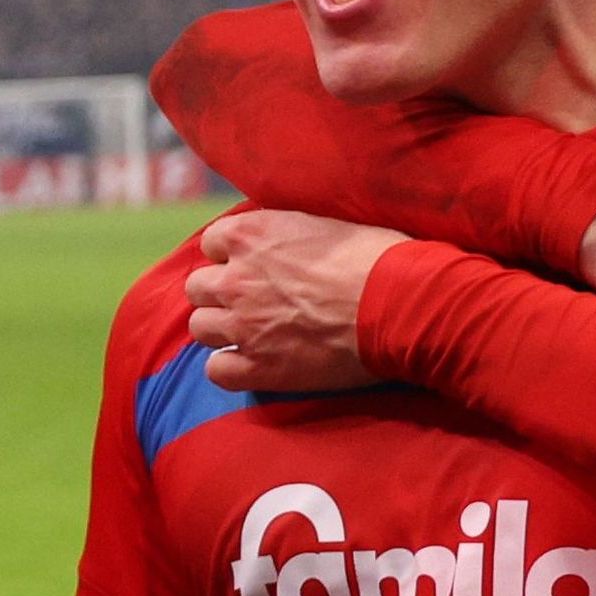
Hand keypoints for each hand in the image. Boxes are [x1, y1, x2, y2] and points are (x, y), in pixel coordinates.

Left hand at [182, 209, 400, 392]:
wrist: (398, 303)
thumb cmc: (375, 258)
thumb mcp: (325, 224)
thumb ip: (286, 233)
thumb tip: (281, 240)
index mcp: (251, 236)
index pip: (212, 242)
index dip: (231, 255)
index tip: (252, 264)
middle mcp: (236, 279)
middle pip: (198, 287)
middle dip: (220, 292)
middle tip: (251, 300)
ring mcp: (242, 325)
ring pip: (200, 327)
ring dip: (221, 328)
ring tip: (251, 331)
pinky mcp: (259, 367)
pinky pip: (216, 371)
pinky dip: (229, 368)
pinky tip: (250, 363)